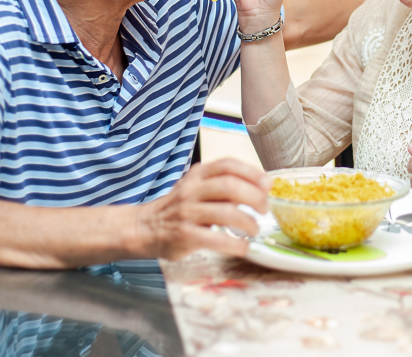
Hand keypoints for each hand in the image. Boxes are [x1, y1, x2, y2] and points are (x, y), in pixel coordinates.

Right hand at [133, 158, 271, 259]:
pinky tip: (243, 247)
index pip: (227, 165)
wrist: (144, 228)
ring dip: (248, 222)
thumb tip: (263, 187)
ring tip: (254, 230)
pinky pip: (215, 238)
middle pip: (229, 186)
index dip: (252, 172)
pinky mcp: (184, 235)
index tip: (268, 184)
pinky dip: (235, 244)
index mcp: (198, 175)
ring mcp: (187, 213)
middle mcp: (192, 190)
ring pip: (225, 212)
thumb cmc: (179, 208)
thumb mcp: (198, 188)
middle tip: (264, 209)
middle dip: (254, 197)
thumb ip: (226, 186)